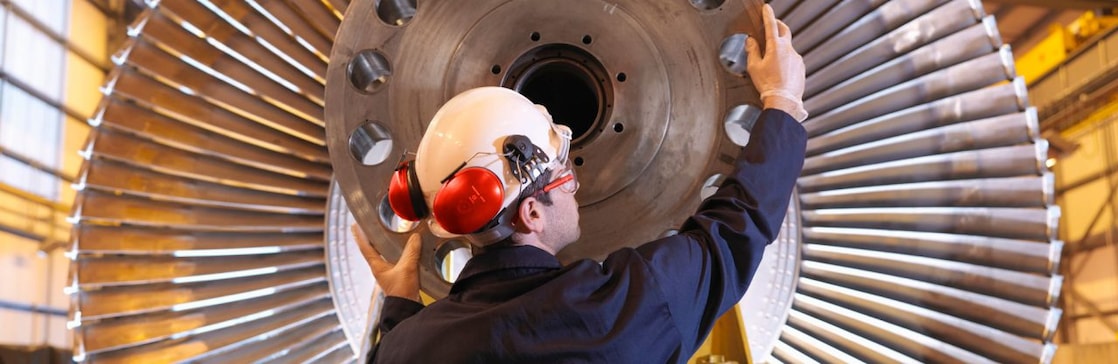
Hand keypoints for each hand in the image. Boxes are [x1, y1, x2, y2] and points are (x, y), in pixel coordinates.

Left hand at [353, 224, 421, 301]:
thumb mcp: (407, 268)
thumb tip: (415, 237)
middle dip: (372, 238)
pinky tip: (405, 250)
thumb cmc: (401, 292)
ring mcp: (389, 273)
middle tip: (370, 227)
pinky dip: (398, 252)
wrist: (407, 308)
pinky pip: (397, 260)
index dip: (359, 236)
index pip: (365, 247)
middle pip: (373, 250)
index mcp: (377, 266)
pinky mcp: (399, 276)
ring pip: (385, 255)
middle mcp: (381, 269)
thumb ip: (411, 251)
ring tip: (387, 234)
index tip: (354, 226)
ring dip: (385, 245)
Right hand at [746, 4, 807, 121]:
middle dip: (778, 25)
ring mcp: (797, 58)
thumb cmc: (769, 85)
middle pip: (784, 31)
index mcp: (775, 47)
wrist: (783, 100)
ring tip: (772, 59)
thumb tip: (751, 41)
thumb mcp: (754, 67)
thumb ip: (752, 50)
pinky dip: (786, 60)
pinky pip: (793, 59)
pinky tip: (779, 71)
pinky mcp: (801, 67)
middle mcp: (788, 50)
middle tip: (773, 24)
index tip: (767, 9)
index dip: (768, 15)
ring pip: (788, 47)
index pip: (771, 25)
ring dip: (781, 48)